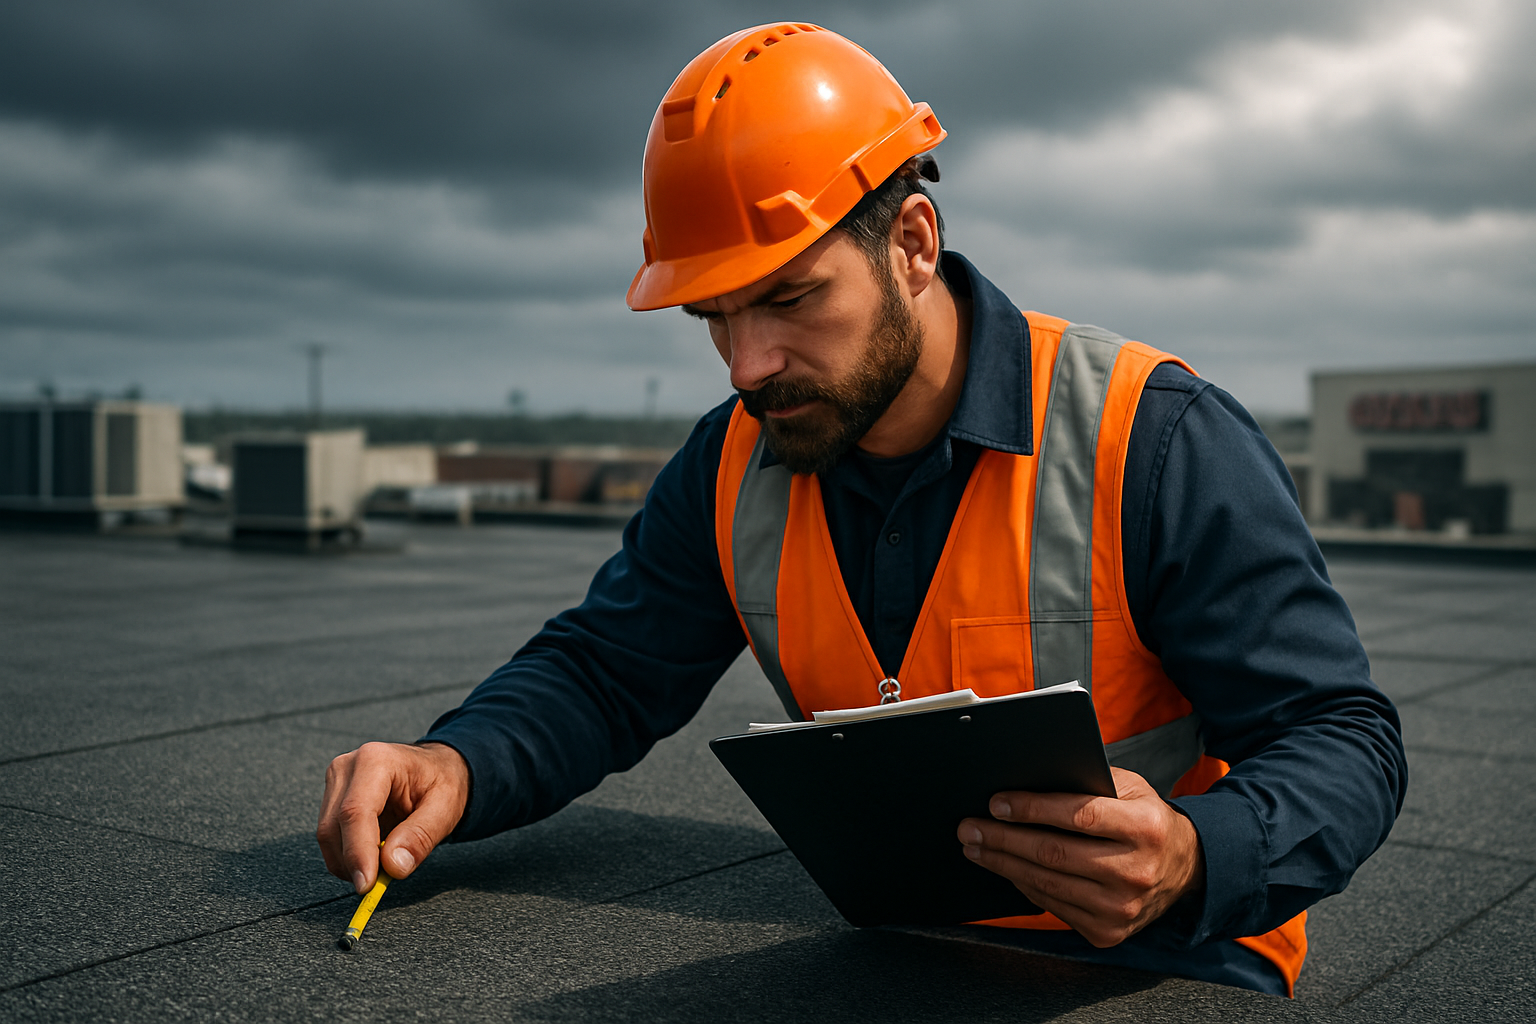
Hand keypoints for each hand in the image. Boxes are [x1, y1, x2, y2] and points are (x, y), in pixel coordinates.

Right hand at [316, 741, 469, 893]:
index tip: (366, 885)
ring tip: (387, 859)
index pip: (355, 812)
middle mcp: (347, 767)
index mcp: (376, 761)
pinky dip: (349, 856)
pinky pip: (331, 838)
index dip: (357, 852)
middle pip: (334, 827)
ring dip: (351, 861)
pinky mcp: (331, 799)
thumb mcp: (445, 807)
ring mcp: (335, 782)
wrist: (436, 768)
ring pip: (327, 836)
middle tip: (383, 881)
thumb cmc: (441, 781)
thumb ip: (421, 836)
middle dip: (355, 862)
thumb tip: (393, 866)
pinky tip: (375, 853)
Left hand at [956, 767, 1203, 946]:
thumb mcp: (1131, 790)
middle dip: (1003, 838)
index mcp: (1144, 828)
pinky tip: (1004, 868)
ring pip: (1047, 883)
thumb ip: (1088, 782)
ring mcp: (1121, 908)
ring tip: (975, 846)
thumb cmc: (1147, 820)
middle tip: (969, 826)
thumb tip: (1028, 779)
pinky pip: (1053, 906)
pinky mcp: (1108, 932)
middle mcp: (1135, 871)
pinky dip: (1022, 885)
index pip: (1078, 816)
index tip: (996, 802)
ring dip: (1002, 863)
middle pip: (1053, 853)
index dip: (1032, 809)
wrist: (1185, 870)